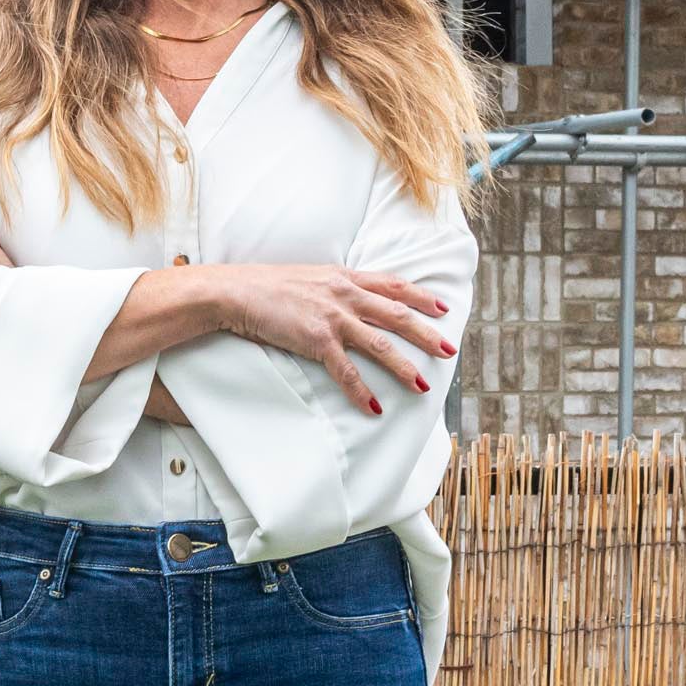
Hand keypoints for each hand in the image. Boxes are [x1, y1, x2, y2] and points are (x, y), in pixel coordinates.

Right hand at [191, 262, 455, 416]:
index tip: (442, 308)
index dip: (421, 296)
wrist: (236, 292)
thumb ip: (333, 287)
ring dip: (404, 366)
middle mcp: (345, 294)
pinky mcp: (316, 339)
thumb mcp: (309, 278)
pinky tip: (374, 407)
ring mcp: (332, 317)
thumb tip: (348, 299)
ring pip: (380, 344)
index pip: (393, 285)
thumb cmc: (267, 286)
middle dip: (426, 333)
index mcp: (344, 278)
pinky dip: (361, 391)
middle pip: (397, 314)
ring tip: (422, 385)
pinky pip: (345, 371)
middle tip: (448, 349)